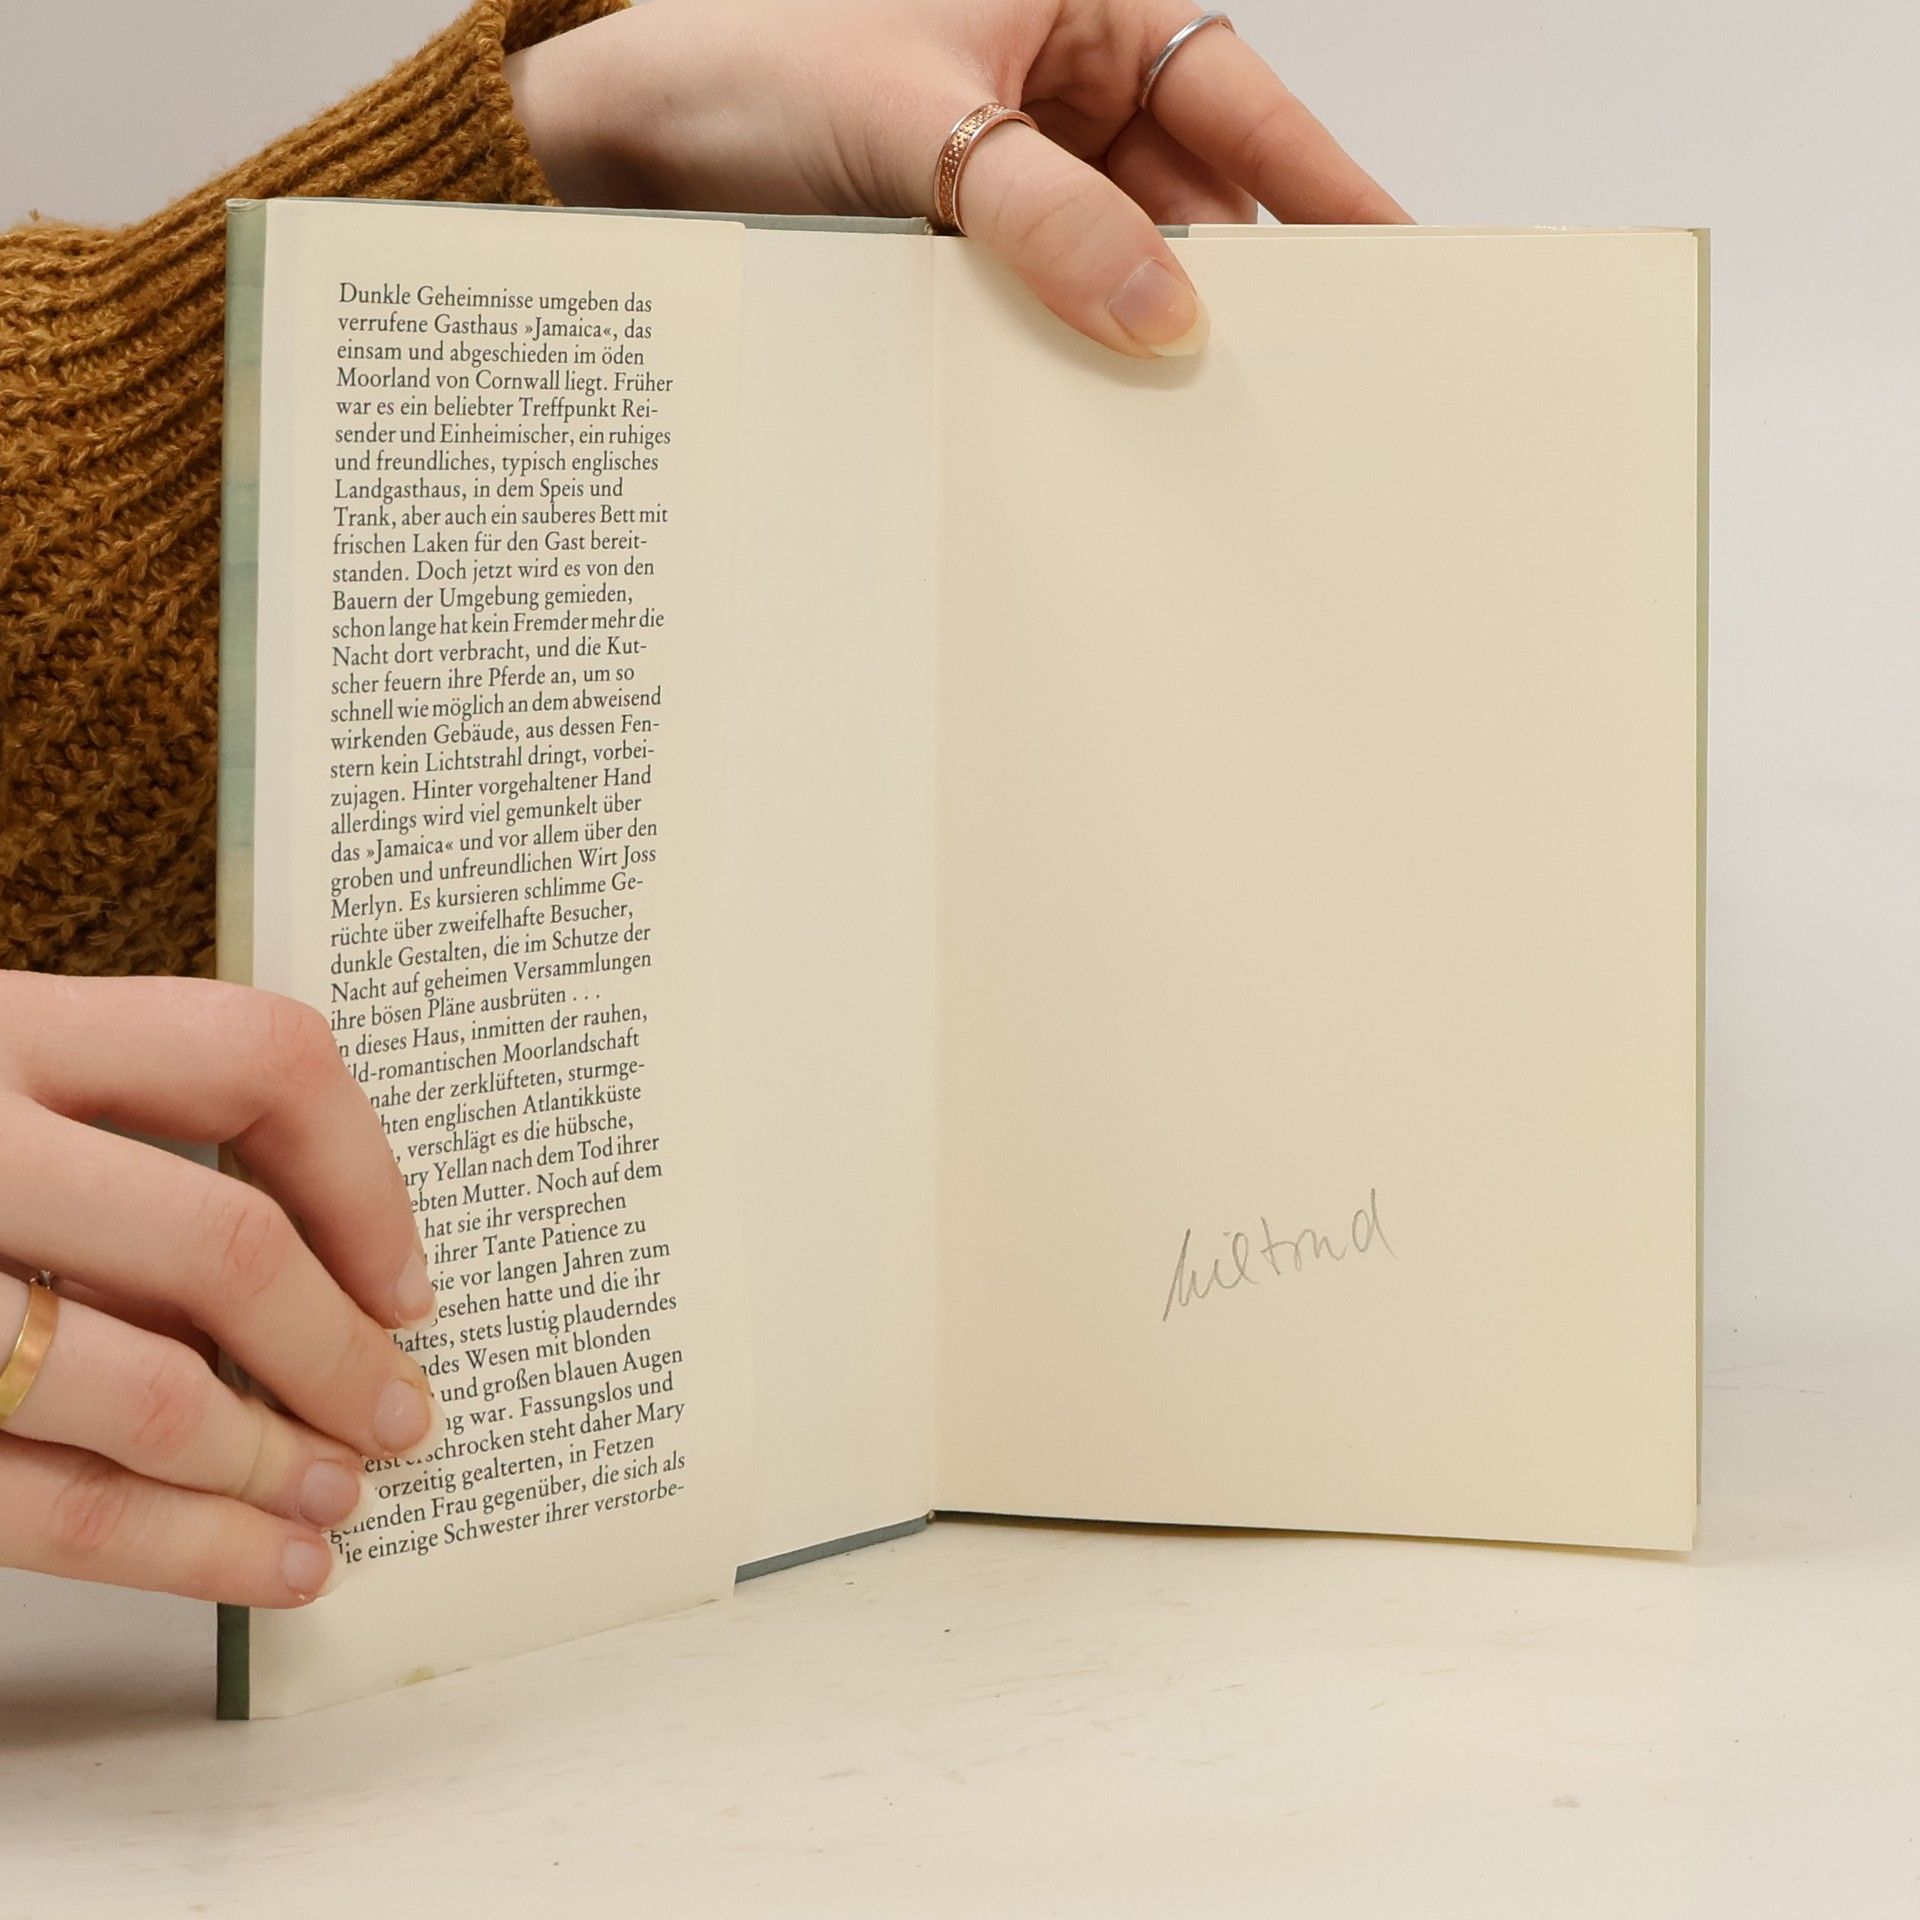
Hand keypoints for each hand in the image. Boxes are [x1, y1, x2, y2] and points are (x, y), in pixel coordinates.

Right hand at [0, 974, 437, 1606]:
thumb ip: (114, 1132)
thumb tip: (335, 1275)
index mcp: (0, 1027)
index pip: (257, 1056)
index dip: (367, 1175)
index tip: (410, 1278)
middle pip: (221, 1243)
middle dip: (339, 1352)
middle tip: (406, 1417)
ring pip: (143, 1394)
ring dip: (272, 1467)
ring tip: (341, 1503)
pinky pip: (40, 1503)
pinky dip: (176, 1550)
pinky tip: (261, 1564)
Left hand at [507, 0, 1406, 355]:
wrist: (615, 146)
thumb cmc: (747, 68)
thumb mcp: (922, 129)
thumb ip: (1050, 221)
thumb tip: (1165, 314)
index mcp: (1069, 2)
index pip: (1232, 93)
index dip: (1318, 179)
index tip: (1392, 254)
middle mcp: (1052, 82)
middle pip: (1188, 189)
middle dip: (1235, 274)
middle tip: (1303, 370)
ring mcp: (1010, 169)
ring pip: (1119, 255)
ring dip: (1146, 325)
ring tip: (1202, 409)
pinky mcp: (963, 243)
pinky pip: (1047, 299)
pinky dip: (1071, 348)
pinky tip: (1100, 406)